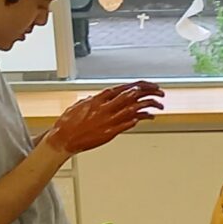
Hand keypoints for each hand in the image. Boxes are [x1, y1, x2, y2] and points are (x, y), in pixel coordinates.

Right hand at [46, 81, 163, 154]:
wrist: (63, 139)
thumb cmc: (67, 124)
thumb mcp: (79, 106)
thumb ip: (92, 100)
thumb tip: (97, 97)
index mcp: (98, 99)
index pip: (123, 88)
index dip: (139, 85)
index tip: (149, 85)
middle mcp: (105, 107)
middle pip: (133, 95)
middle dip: (149, 91)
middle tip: (160, 91)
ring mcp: (109, 120)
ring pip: (134, 108)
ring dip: (150, 105)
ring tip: (159, 105)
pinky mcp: (110, 132)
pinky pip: (129, 123)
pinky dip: (140, 118)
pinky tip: (149, 117)